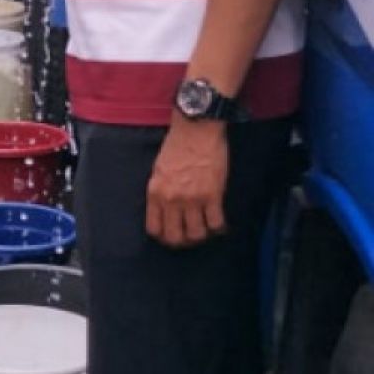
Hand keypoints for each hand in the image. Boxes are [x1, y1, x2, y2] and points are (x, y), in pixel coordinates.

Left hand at [146, 118, 228, 247]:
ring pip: (196, 234)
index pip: (154, 228)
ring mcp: (192, 199)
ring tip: (205, 230)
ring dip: (201, 236)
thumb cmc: (176, 147)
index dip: (162, 236)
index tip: (170, 235)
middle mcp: (172, 200)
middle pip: (175, 236)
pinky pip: (216, 223)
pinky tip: (219, 225)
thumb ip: (160, 192)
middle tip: (189, 238)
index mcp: (155, 193)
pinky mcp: (213, 195)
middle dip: (182, 242)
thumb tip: (163, 209)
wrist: (196, 130)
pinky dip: (219, 228)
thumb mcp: (158, 171)